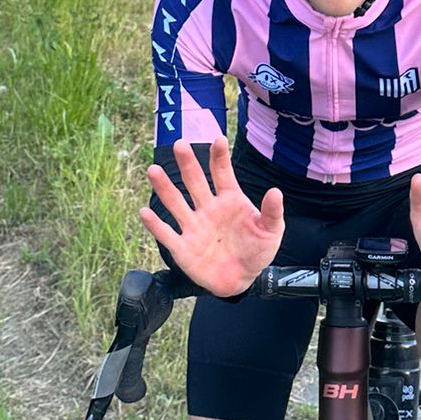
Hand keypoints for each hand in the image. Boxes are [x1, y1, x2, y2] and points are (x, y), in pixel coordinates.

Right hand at [140, 138, 285, 298]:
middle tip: (180, 144)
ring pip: (175, 202)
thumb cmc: (256, 251)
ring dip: (164, 187)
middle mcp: (208, 208)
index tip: (219, 139)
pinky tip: (144, 212)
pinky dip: (155, 225)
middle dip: (188, 163)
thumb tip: (276, 191)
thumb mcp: (270, 232)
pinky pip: (167, 234)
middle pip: (194, 181)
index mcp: (229, 200)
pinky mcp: (182, 248)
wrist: (242, 280)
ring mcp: (193, 226)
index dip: (220, 157)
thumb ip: (271, 212)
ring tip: (154, 170)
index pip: (222, 173)